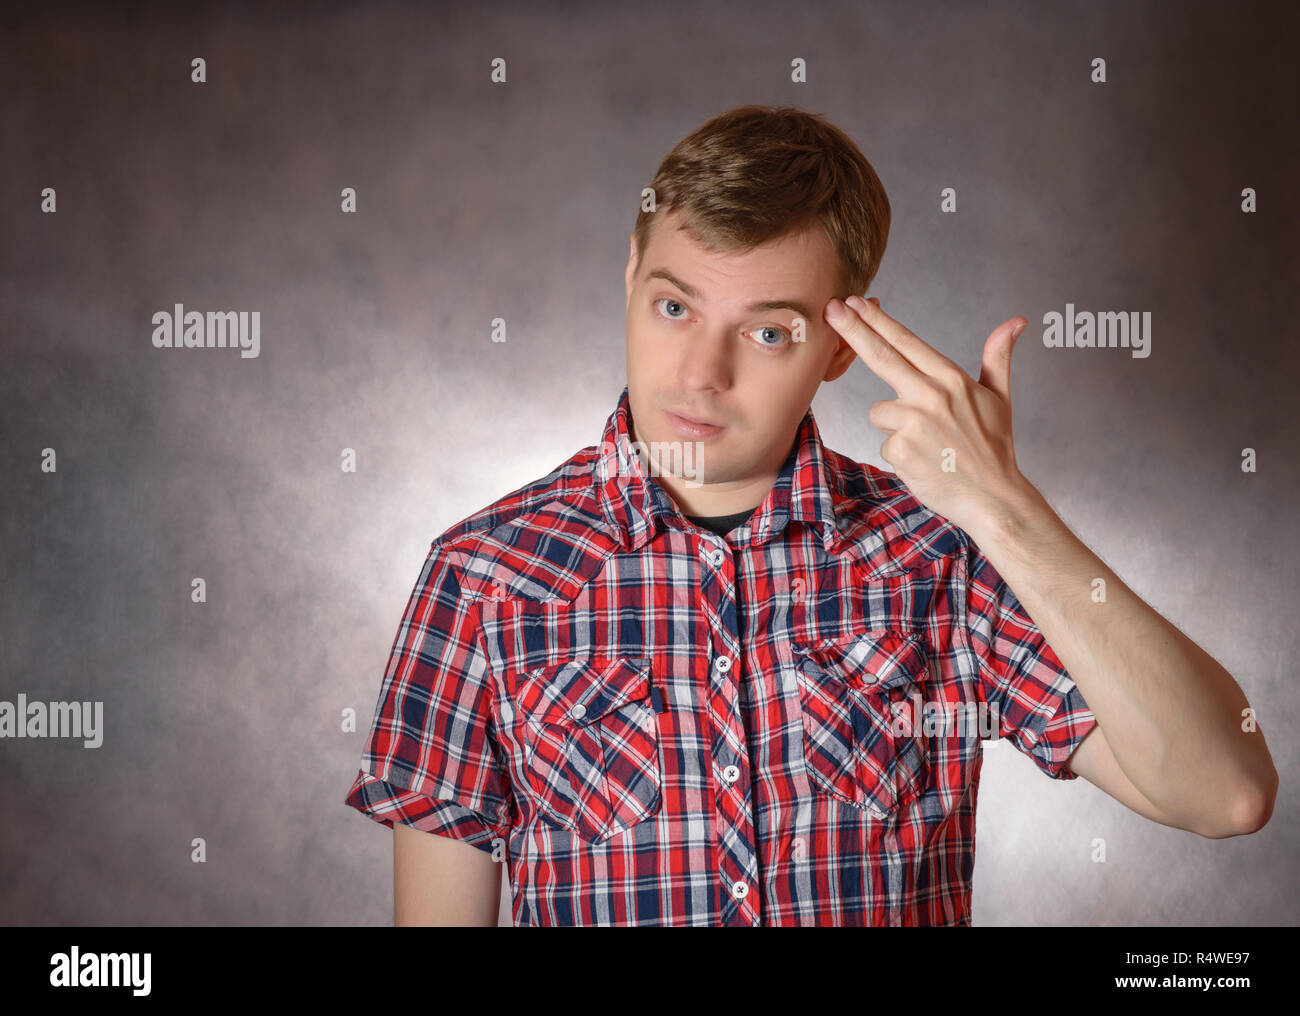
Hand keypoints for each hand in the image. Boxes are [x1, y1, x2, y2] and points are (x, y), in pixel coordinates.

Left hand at [823, 294, 1038, 537]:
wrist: (993, 498)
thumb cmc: (994, 448)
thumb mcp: (999, 398)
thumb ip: (997, 357)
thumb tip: (1017, 321)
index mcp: (951, 379)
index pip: (906, 342)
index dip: (877, 321)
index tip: (854, 302)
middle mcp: (930, 395)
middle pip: (880, 357)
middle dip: (852, 330)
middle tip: (831, 309)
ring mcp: (913, 423)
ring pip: (880, 412)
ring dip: (895, 425)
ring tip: (929, 442)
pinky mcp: (899, 450)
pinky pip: (885, 442)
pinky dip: (900, 452)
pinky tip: (924, 460)